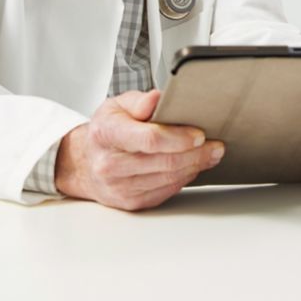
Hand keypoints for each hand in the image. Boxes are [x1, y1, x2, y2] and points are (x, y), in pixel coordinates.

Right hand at [54, 90, 223, 210]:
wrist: (85, 163)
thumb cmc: (107, 130)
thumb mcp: (117, 105)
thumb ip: (140, 100)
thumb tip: (158, 98)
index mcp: (107, 134)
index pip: (149, 139)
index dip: (179, 138)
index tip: (200, 134)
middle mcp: (110, 164)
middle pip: (164, 161)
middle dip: (196, 153)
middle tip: (216, 145)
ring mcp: (119, 186)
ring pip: (168, 178)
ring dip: (195, 166)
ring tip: (211, 154)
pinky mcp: (130, 202)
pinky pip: (165, 191)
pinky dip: (184, 178)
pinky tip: (193, 167)